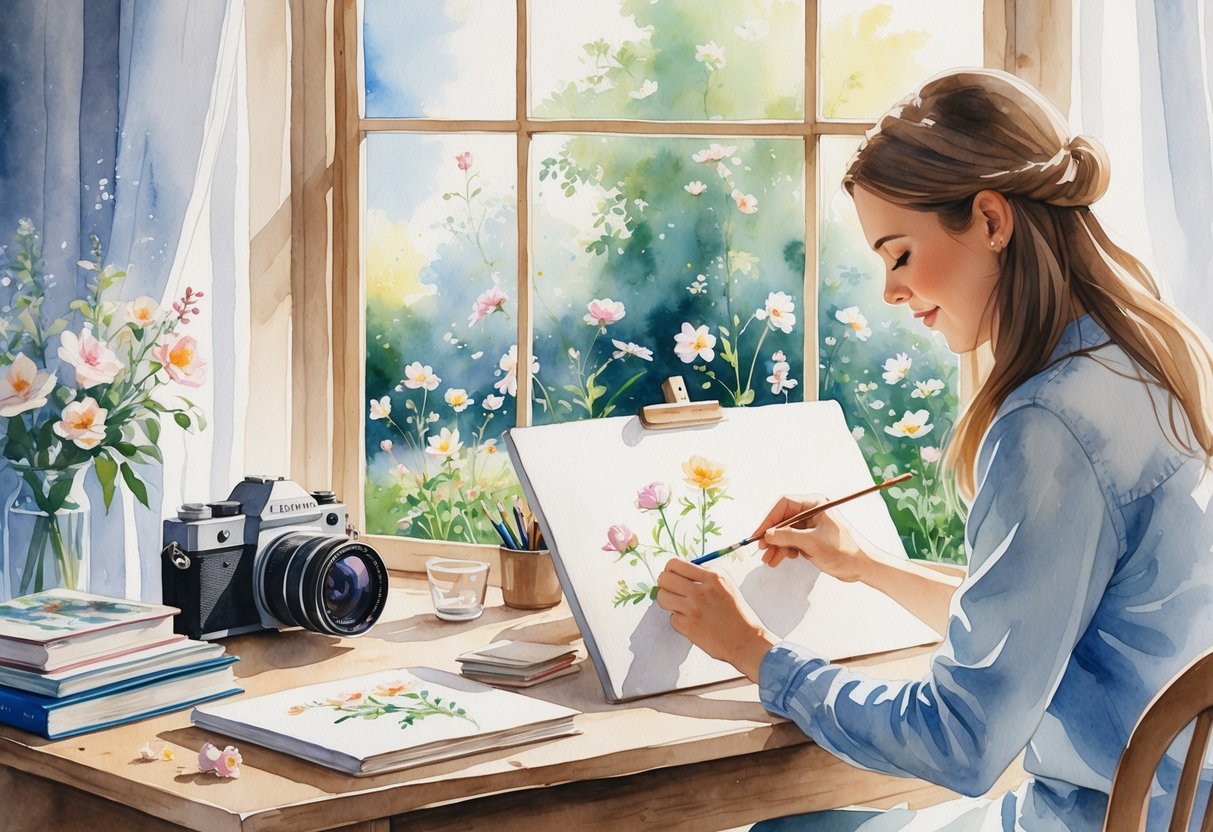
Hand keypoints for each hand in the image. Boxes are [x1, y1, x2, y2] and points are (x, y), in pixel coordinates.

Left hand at [656, 558, 774, 682]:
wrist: (746, 641)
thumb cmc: (736, 612)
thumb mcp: (726, 585)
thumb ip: (703, 575)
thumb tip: (677, 571)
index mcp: (712, 576)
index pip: (675, 564)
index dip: (670, 570)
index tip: (674, 577)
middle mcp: (701, 590)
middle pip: (664, 578)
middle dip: (665, 584)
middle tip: (672, 592)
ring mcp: (694, 609)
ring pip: (662, 597)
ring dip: (668, 602)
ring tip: (680, 607)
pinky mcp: (688, 626)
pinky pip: (671, 618)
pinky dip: (679, 621)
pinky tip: (692, 622)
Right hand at [752, 494, 872, 582]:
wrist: (862, 567)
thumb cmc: (843, 550)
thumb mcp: (812, 543)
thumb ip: (788, 537)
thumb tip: (767, 535)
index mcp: (814, 504)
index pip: (784, 504)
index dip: (769, 518)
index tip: (759, 533)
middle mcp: (811, 512)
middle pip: (782, 519)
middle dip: (772, 535)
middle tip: (762, 550)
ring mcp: (810, 526)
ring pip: (785, 532)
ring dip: (776, 546)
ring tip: (769, 561)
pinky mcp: (811, 539)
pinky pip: (791, 541)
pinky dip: (784, 550)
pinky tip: (780, 559)